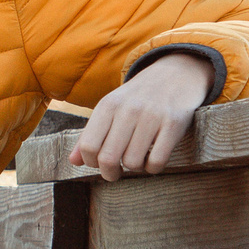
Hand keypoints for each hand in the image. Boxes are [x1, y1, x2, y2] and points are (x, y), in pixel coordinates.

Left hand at [70, 55, 213, 179]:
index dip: (91, 162)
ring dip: (134, 168)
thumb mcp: (110, 108)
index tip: (99, 163)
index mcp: (107, 105)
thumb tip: (73, 161)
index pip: (88, 146)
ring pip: (133, 162)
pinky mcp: (173, 124)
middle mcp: (128, 110)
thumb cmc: (137, 98)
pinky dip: (153, 168)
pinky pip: (157, 161)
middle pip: (108, 158)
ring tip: (138, 159)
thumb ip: (90, 134)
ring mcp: (152, 116)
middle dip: (110, 173)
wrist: (175, 75)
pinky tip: (153, 159)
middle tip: (115, 172)